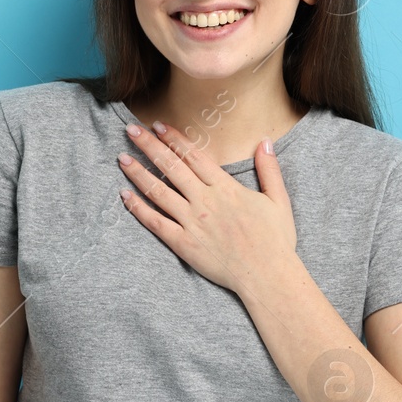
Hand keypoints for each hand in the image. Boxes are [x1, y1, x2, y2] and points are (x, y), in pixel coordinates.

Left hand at [117, 120, 296, 294]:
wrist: (267, 276)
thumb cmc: (275, 241)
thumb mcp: (279, 200)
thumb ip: (269, 169)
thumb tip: (264, 142)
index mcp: (226, 188)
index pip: (193, 156)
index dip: (174, 138)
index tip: (158, 125)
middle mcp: (205, 201)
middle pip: (171, 167)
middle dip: (149, 146)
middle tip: (131, 130)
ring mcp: (192, 223)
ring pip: (158, 191)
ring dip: (138, 173)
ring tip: (122, 157)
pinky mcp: (184, 244)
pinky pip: (155, 223)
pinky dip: (138, 208)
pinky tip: (124, 195)